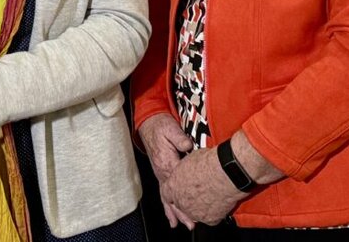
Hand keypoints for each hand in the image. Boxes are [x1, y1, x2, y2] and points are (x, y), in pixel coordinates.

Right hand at [138, 113, 195, 227]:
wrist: (150, 124)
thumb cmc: (160, 126)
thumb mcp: (170, 128)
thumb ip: (179, 138)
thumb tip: (187, 145)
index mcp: (166, 162)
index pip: (179, 180)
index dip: (189, 191)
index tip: (198, 202)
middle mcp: (162, 171)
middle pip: (172, 195)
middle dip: (181, 210)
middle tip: (190, 222)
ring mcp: (161, 174)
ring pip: (167, 198)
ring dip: (174, 212)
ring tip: (181, 224)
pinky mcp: (162, 173)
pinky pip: (164, 193)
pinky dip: (167, 206)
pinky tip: (171, 216)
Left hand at [160, 146, 244, 227]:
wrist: (226, 173)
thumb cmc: (208, 164)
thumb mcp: (189, 160)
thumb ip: (185, 169)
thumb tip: (189, 169)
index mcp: (173, 186)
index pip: (167, 193)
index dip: (176, 191)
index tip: (181, 189)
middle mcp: (181, 202)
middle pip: (181, 204)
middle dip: (189, 198)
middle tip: (199, 191)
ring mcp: (194, 212)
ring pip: (195, 212)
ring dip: (200, 206)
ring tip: (210, 194)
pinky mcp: (209, 219)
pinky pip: (210, 217)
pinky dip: (213, 212)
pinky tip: (218, 202)